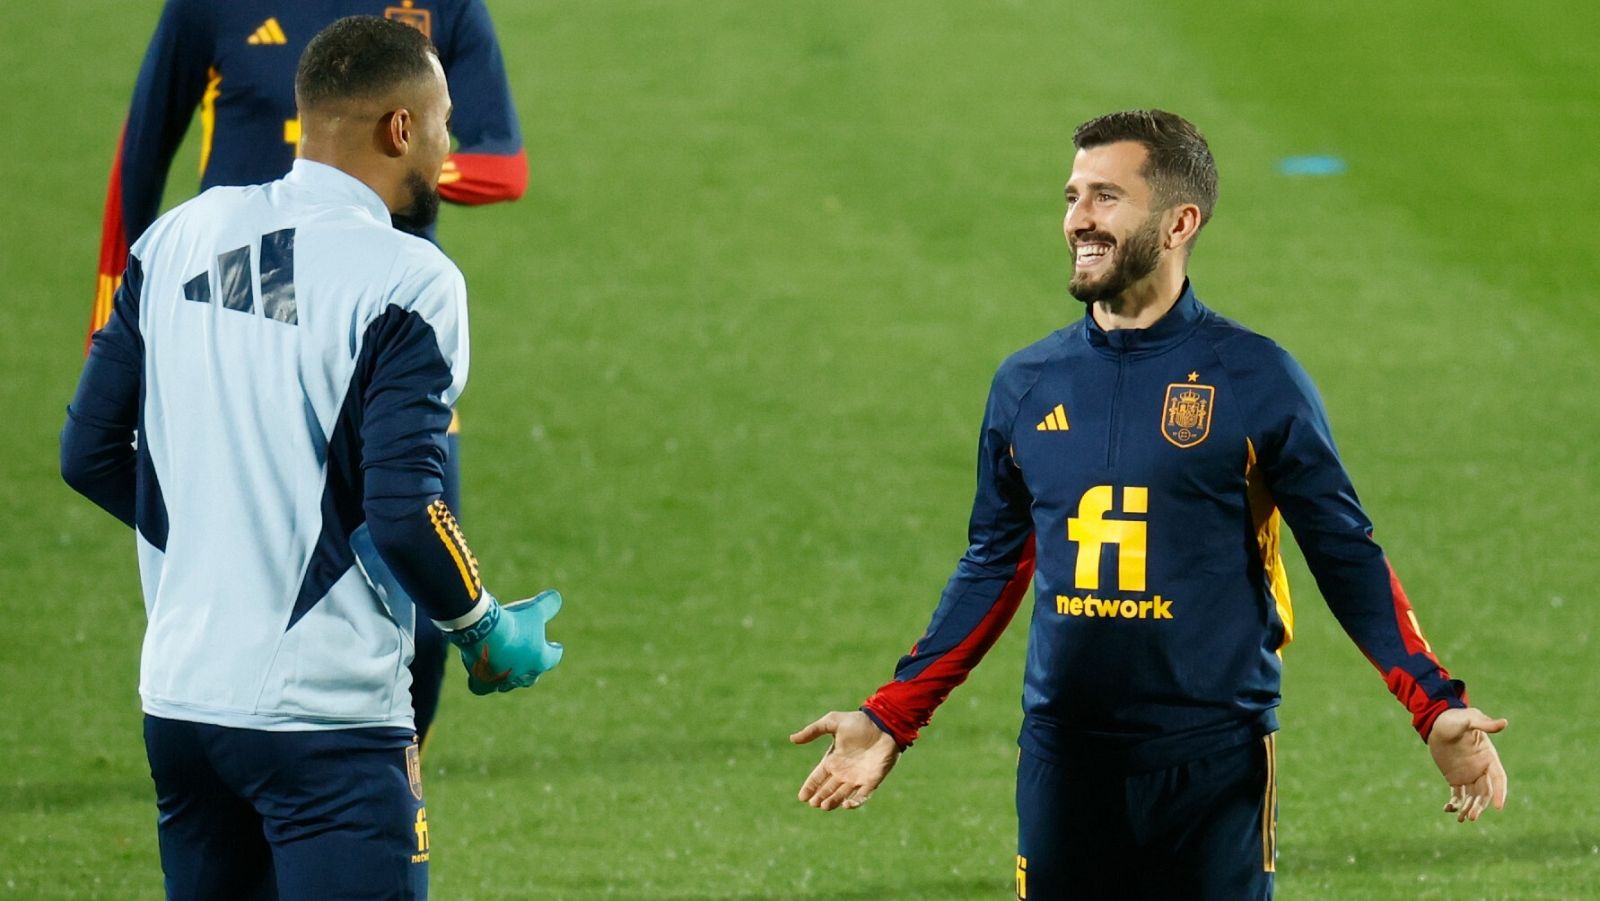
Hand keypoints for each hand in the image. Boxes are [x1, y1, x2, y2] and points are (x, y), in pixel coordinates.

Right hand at [447, 591, 565, 694]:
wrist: (484, 633)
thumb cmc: (513, 622)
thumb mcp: (534, 609)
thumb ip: (549, 604)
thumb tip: (556, 598)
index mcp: (540, 659)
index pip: (553, 657)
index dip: (554, 651)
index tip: (556, 647)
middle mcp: (524, 675)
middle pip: (532, 677)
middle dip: (531, 669)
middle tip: (530, 660)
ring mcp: (503, 682)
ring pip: (508, 684)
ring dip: (508, 677)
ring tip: (504, 669)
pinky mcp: (483, 683)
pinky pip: (482, 688)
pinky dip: (482, 683)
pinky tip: (480, 678)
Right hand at [791, 710, 900, 810]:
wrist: (884, 723)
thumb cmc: (859, 722)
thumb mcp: (832, 722)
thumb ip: (813, 730)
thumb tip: (792, 739)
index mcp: (833, 759)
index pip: (818, 777)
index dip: (810, 787)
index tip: (801, 797)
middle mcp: (844, 771)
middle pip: (828, 789)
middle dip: (820, 797)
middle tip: (813, 803)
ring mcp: (858, 777)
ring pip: (842, 795)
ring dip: (833, 801)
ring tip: (824, 805)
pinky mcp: (872, 781)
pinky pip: (862, 796)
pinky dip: (854, 802)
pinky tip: (845, 805)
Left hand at [1427, 707, 1507, 821]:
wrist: (1438, 722)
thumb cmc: (1455, 719)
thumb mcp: (1469, 719)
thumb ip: (1483, 724)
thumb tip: (1504, 723)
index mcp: (1489, 757)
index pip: (1499, 779)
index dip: (1500, 793)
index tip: (1499, 807)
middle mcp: (1482, 769)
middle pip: (1485, 792)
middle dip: (1480, 806)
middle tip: (1472, 817)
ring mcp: (1469, 775)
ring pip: (1473, 797)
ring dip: (1469, 808)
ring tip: (1462, 819)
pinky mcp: (1455, 778)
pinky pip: (1458, 794)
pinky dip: (1455, 803)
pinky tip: (1448, 809)